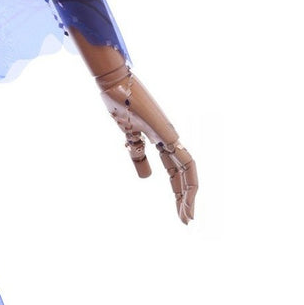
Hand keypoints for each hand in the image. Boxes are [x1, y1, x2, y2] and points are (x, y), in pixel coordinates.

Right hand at [95, 64, 197, 223]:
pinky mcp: (168, 133)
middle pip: (183, 173)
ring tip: (188, 218)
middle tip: (186, 220)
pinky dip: (190, 180)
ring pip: (188, 170)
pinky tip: (189, 197)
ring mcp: (171, 135)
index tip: (178, 211)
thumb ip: (137, 154)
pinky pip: (186, 161)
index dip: (178, 190)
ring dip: (190, 195)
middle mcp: (169, 138)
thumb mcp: (127, 136)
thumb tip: (147, 178)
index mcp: (159, 139)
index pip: (174, 170)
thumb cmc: (118, 102)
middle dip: (185, 198)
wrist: (113, 83)